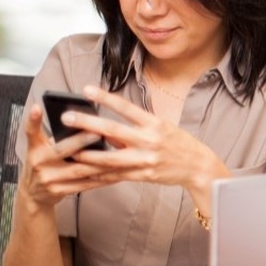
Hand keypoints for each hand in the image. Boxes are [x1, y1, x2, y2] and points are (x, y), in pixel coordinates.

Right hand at [19, 102, 113, 207]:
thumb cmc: (44, 164)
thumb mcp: (42, 148)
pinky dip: (101, 179)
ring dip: (99, 162)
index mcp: (34, 148)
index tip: (38, 107)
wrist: (33, 195)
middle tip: (98, 132)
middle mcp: (38, 163)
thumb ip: (57, 137)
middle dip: (80, 142)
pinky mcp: (59, 192)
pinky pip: (84, 184)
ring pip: (78, 170)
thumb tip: (84, 122)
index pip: (30, 131)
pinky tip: (116, 173)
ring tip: (116, 154)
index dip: (33, 119)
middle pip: (61, 150)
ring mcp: (48, 179)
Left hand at [62, 85, 229, 195]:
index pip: (126, 108)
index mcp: (155, 124)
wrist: (198, 167)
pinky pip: (117, 176)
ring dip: (87, 155)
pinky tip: (85, 172)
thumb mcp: (162, 128)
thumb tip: (107, 132)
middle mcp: (150, 141)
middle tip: (67, 117)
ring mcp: (146, 160)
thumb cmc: (179, 144)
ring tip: (69, 151)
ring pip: (110, 158)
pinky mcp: (143, 176)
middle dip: (87, 124)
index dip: (106, 98)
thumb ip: (136, 129)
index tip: (86, 89)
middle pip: (113, 131)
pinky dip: (99, 174)